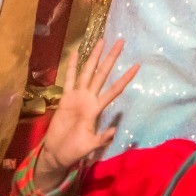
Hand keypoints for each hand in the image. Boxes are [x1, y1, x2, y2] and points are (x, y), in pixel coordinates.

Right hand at [31, 38, 134, 190]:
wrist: (57, 154)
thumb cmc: (74, 151)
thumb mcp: (89, 146)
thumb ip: (101, 139)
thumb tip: (114, 132)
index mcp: (96, 109)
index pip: (114, 89)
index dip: (125, 78)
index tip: (137, 65)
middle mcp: (89, 99)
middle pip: (102, 74)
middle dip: (111, 58)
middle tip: (121, 41)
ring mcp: (77, 97)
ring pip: (87, 72)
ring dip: (94, 57)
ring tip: (101, 41)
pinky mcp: (64, 99)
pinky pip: (68, 80)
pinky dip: (71, 66)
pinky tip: (74, 53)